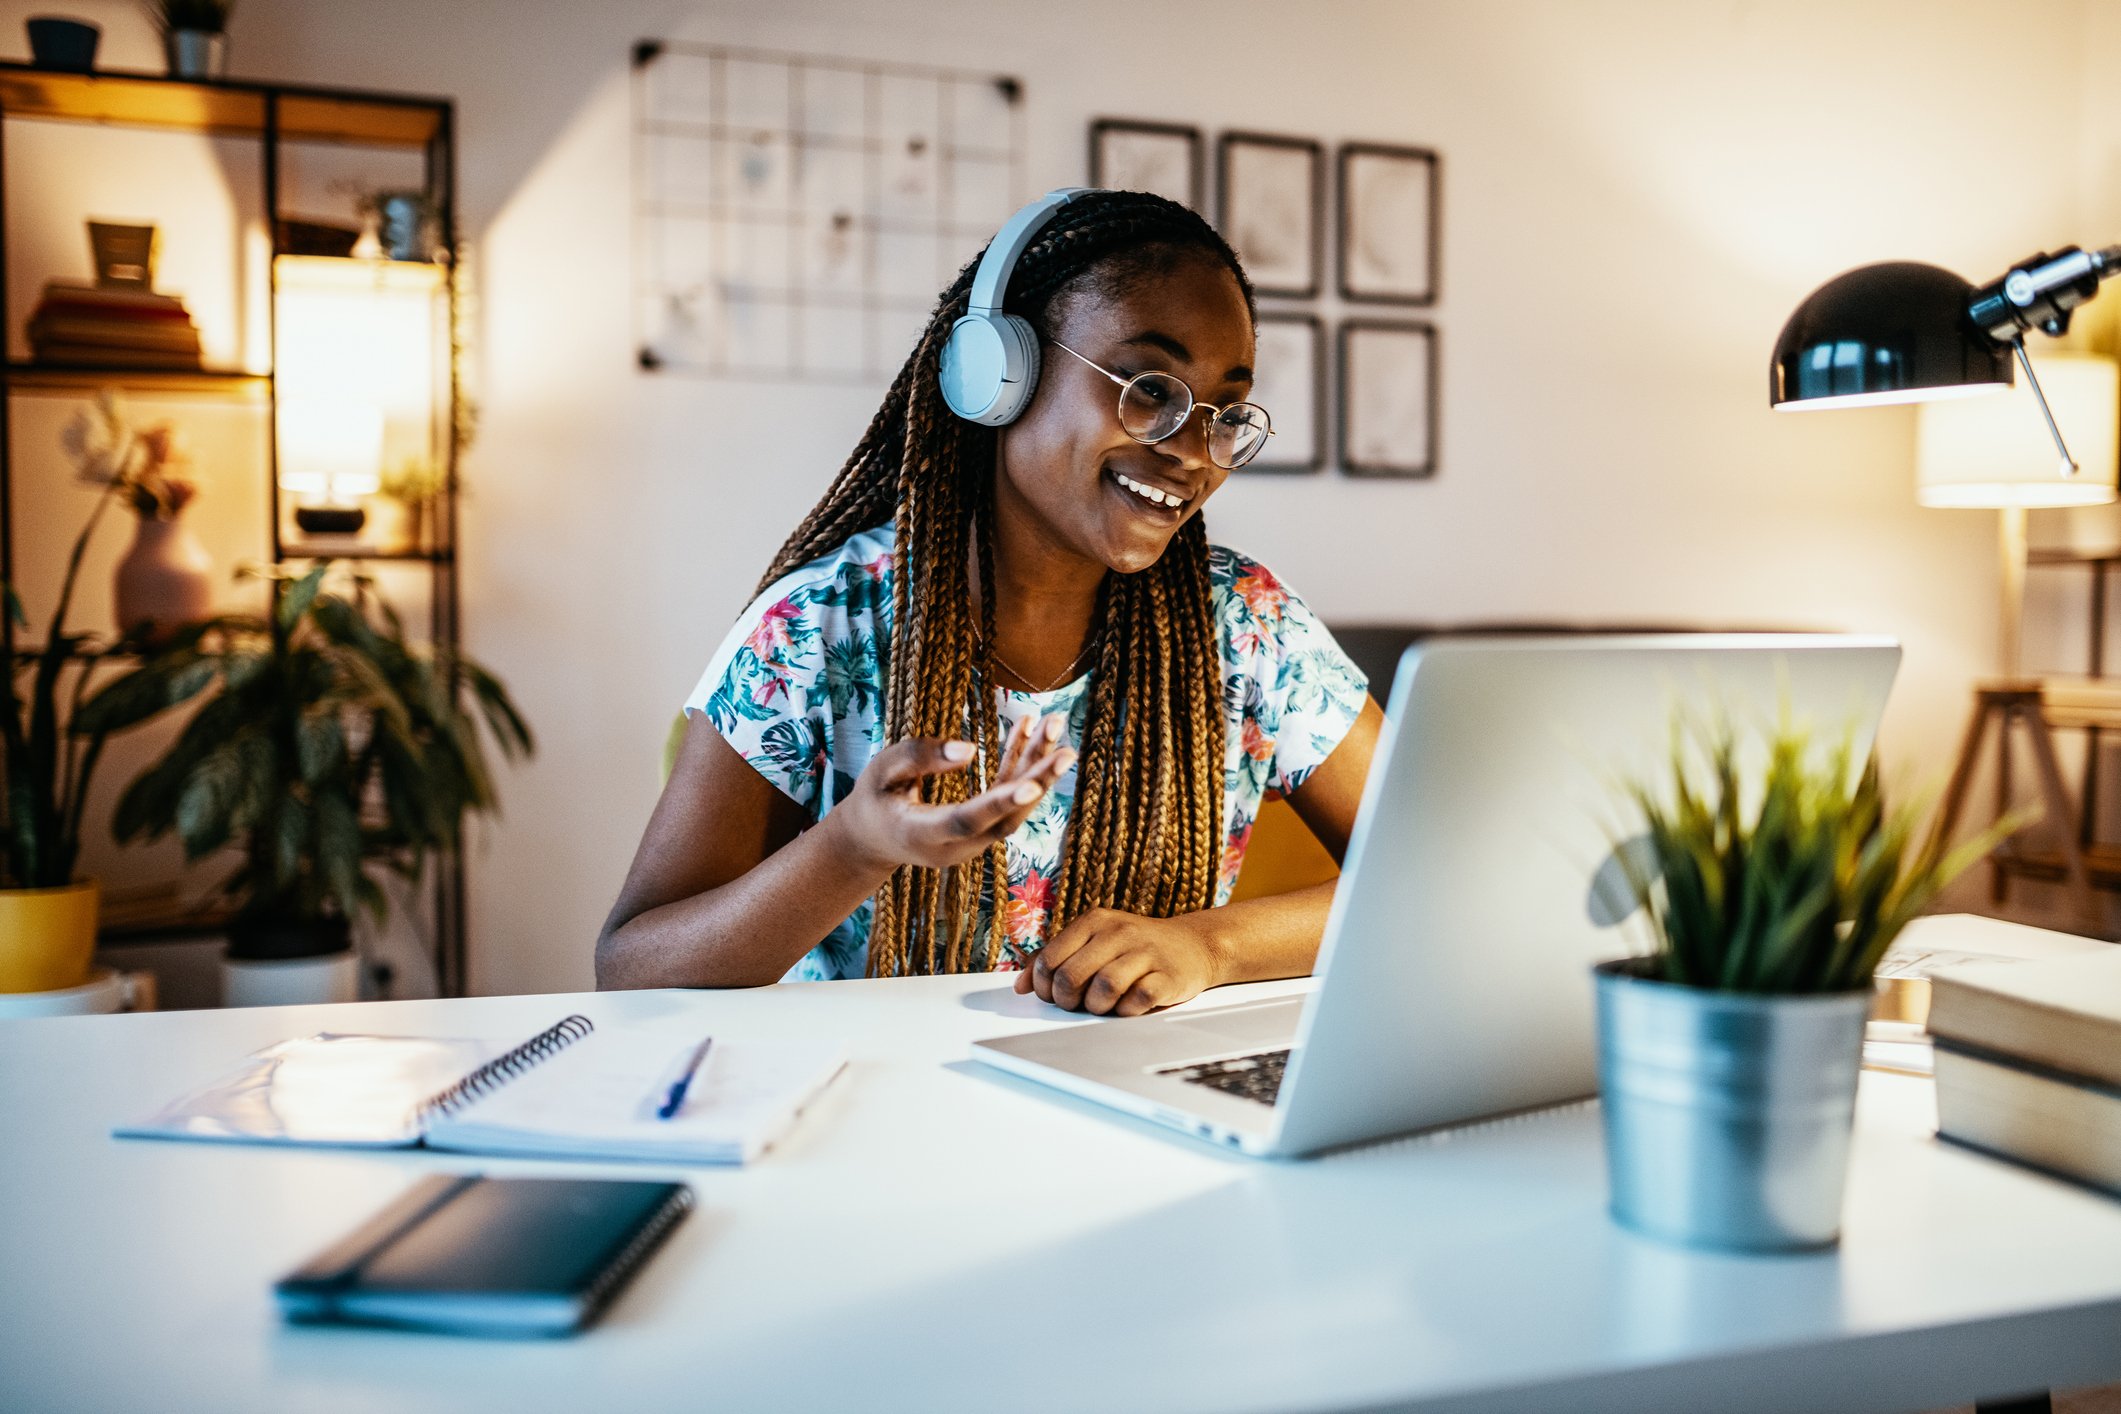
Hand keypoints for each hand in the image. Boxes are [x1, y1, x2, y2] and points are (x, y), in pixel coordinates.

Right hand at [829, 712, 1073, 874]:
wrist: (872, 840)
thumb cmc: (873, 800)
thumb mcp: (881, 771)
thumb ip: (919, 758)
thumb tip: (970, 748)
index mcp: (921, 835)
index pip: (967, 820)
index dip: (1000, 802)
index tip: (1033, 784)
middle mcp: (954, 846)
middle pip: (1004, 818)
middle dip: (1037, 783)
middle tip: (1065, 751)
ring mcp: (971, 843)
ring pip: (1013, 808)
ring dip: (1036, 769)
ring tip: (1055, 726)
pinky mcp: (980, 830)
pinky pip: (1006, 798)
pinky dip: (1020, 767)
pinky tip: (1031, 730)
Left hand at [1013, 908, 1225, 1015]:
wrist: (1194, 945)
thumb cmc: (1135, 948)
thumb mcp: (1095, 942)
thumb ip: (1055, 959)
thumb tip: (1021, 987)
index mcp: (1094, 921)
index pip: (1051, 959)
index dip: (1045, 986)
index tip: (1055, 995)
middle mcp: (1119, 932)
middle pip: (1071, 976)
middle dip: (1067, 1000)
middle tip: (1077, 1004)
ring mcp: (1145, 952)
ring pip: (1103, 988)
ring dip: (1096, 1007)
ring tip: (1103, 1005)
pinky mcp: (1168, 976)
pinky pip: (1137, 1000)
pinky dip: (1127, 1011)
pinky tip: (1129, 1006)